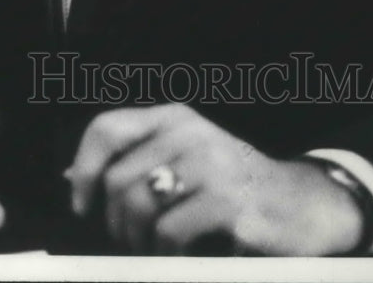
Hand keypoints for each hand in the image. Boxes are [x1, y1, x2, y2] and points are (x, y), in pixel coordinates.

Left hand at [67, 104, 365, 254]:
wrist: (299, 206)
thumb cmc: (232, 186)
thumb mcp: (184, 159)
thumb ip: (135, 162)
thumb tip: (73, 179)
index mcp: (174, 118)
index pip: (107, 128)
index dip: (84, 168)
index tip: (81, 205)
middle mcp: (189, 133)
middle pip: (117, 178)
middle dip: (114, 221)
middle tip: (131, 241)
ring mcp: (210, 164)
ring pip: (138, 206)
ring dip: (137, 241)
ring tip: (154, 249)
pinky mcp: (227, 202)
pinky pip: (170, 233)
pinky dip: (165, 254)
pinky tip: (180, 255)